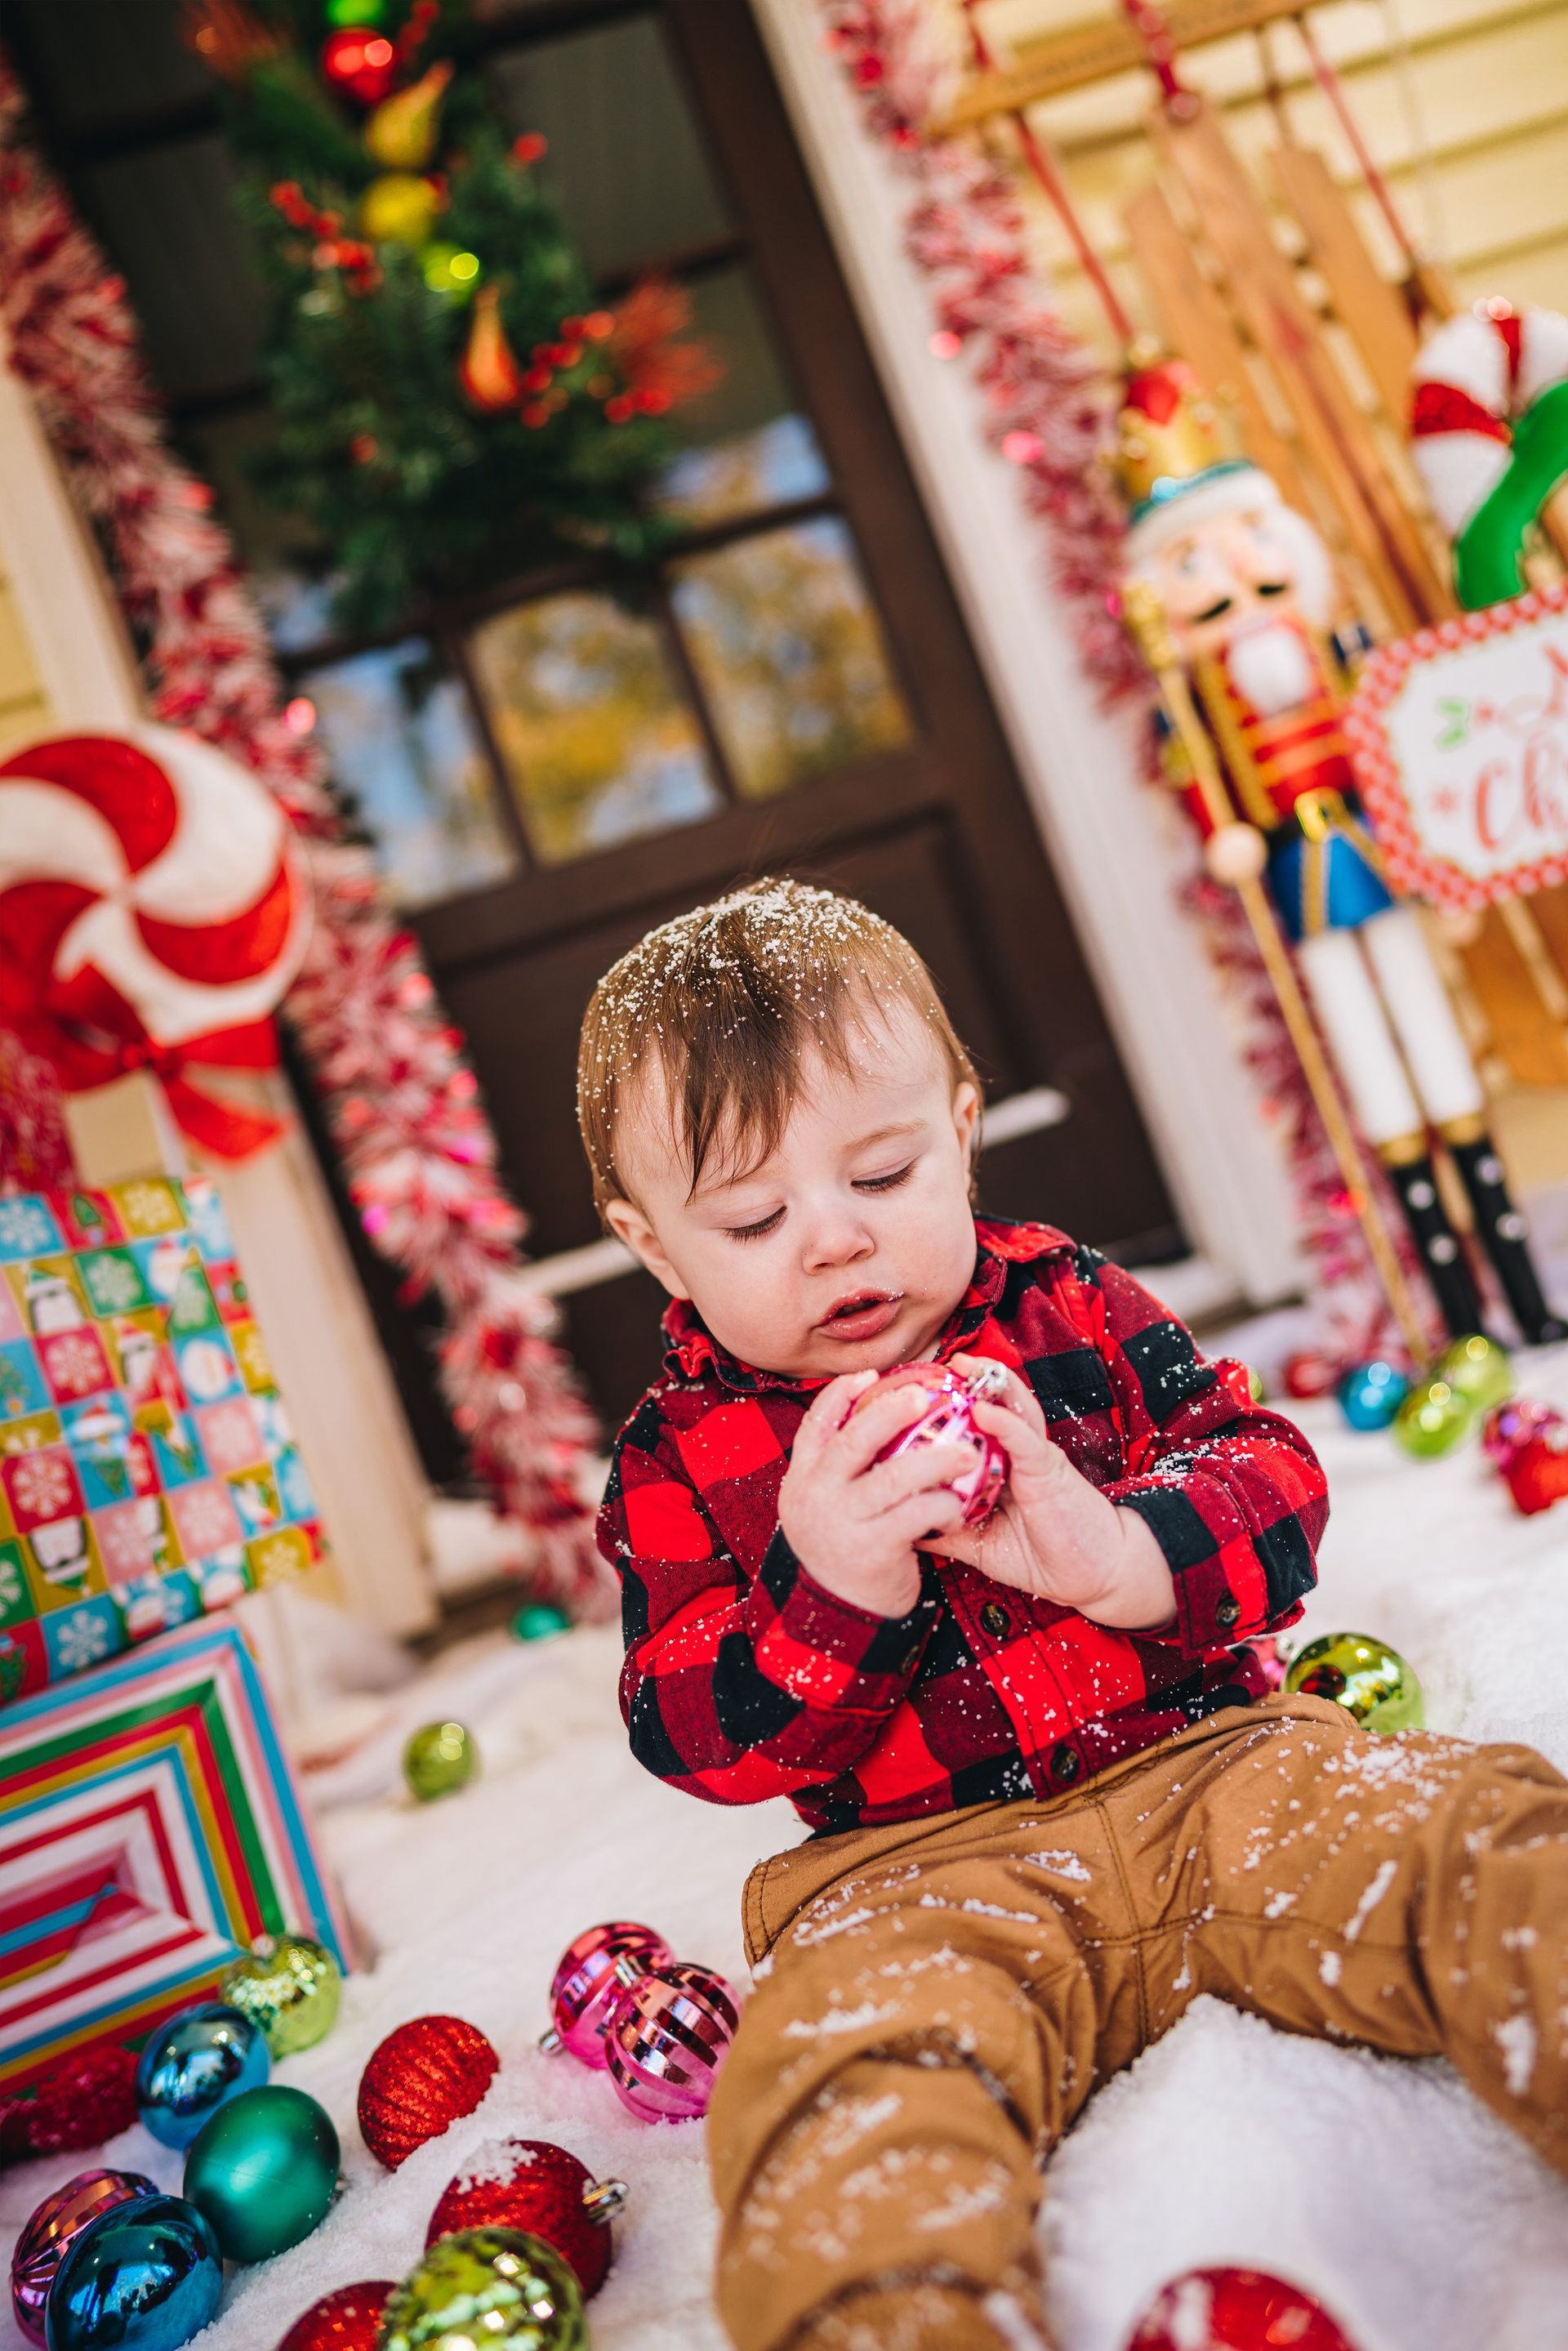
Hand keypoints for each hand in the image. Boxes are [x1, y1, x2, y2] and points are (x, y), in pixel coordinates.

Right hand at [778, 1370, 972, 1617]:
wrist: (841, 1612)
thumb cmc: (845, 1545)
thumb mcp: (826, 1503)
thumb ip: (839, 1466)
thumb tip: (870, 1411)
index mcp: (803, 1476)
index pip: (816, 1422)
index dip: (842, 1394)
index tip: (871, 1376)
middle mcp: (816, 1494)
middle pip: (855, 1439)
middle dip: (892, 1411)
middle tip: (925, 1396)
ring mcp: (844, 1521)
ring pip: (896, 1476)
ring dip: (937, 1459)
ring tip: (968, 1452)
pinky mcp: (874, 1549)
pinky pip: (918, 1514)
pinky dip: (943, 1504)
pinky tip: (958, 1504)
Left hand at [939, 1356, 1175, 1630]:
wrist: (1093, 1576)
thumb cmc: (1040, 1557)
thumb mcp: (979, 1545)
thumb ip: (947, 1530)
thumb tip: (904, 1527)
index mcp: (999, 1467)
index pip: (973, 1427)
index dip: (948, 1406)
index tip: (915, 1390)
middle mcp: (1017, 1454)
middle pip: (994, 1406)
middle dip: (968, 1380)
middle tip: (936, 1361)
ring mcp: (1035, 1457)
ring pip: (1014, 1409)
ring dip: (990, 1383)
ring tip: (962, 1365)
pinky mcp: (1050, 1469)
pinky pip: (1026, 1439)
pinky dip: (1005, 1422)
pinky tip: (983, 1408)